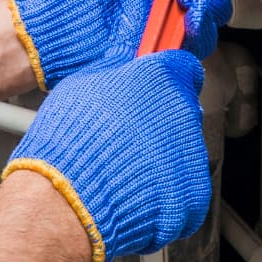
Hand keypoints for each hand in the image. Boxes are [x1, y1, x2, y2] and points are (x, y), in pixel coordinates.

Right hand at [2, 51, 210, 261]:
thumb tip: (121, 63)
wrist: (70, 198)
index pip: (184, 69)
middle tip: (127, 139)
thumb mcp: (80, 86)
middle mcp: (184, 113)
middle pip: (183, 114)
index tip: (156, 91)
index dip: (167, 80)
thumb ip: (112, 72)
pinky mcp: (193, 195)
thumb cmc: (68, 141)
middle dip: (161, 125)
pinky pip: (182, 190)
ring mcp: (193, 157)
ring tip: (124, 171)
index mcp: (161, 79)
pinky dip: (164, 195)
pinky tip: (134, 193)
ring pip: (184, 154)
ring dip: (161, 160)